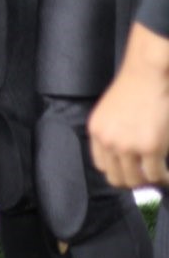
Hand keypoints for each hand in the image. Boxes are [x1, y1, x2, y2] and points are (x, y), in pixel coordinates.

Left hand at [89, 23, 168, 187]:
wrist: (147, 75)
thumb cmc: (133, 89)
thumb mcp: (110, 113)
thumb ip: (113, 133)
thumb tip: (123, 156)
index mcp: (96, 132)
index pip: (101, 165)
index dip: (117, 171)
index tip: (130, 173)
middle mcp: (108, 141)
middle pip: (117, 178)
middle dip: (133, 182)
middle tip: (147, 180)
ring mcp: (128, 146)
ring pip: (137, 180)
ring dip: (149, 182)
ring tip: (159, 178)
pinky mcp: (150, 147)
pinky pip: (156, 175)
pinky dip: (164, 179)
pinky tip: (168, 176)